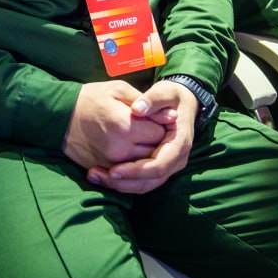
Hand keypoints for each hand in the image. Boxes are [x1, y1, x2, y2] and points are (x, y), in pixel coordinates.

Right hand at [62, 81, 165, 172]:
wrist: (58, 115)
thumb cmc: (90, 98)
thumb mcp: (118, 90)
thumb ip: (147, 103)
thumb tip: (172, 117)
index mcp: (126, 125)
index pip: (160, 132)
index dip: (161, 124)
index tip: (156, 117)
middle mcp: (120, 148)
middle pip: (154, 152)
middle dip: (156, 141)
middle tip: (150, 128)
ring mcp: (111, 162)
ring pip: (143, 165)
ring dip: (147, 154)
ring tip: (140, 138)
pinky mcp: (103, 169)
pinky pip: (128, 173)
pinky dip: (133, 163)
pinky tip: (130, 150)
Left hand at [88, 80, 198, 194]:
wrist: (181, 103)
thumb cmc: (172, 97)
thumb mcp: (165, 92)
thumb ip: (152, 99)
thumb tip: (137, 109)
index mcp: (180, 143)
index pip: (159, 165)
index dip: (136, 170)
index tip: (114, 170)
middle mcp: (177, 159)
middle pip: (151, 180)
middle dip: (125, 182)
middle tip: (99, 176)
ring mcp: (168, 165)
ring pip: (145, 185)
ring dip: (121, 185)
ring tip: (95, 177)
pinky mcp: (158, 167)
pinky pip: (142, 181)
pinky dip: (124, 182)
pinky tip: (103, 176)